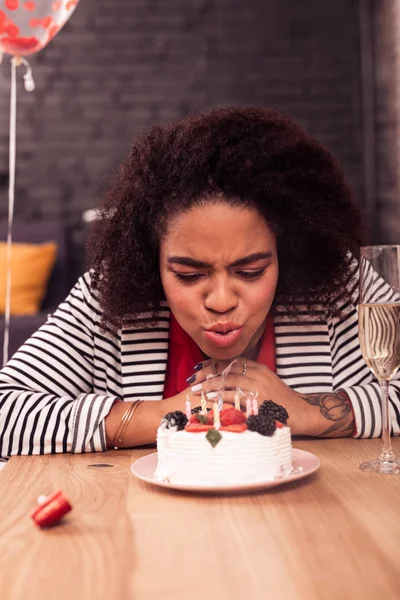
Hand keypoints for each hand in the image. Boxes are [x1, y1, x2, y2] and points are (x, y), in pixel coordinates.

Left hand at [188, 358, 314, 434]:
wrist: (303, 413)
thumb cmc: (282, 402)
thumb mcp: (266, 384)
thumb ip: (249, 380)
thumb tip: (226, 381)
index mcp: (258, 368)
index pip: (231, 361)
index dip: (213, 364)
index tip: (198, 368)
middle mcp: (258, 374)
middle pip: (227, 368)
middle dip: (207, 373)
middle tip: (193, 379)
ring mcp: (259, 386)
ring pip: (229, 380)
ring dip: (210, 384)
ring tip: (196, 389)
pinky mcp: (260, 399)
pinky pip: (237, 395)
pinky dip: (222, 395)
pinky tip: (211, 397)